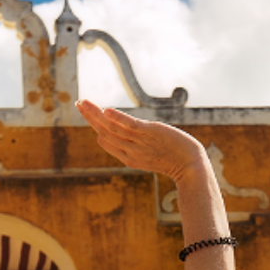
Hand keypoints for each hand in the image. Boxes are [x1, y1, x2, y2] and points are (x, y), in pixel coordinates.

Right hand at [78, 98, 209, 181]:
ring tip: (84, 102)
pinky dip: (118, 118)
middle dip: (90, 117)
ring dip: (96, 114)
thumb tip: (129, 140)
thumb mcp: (150, 155)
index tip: (87, 111)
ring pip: (113, 127)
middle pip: (105, 132)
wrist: (191, 166)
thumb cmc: (174, 159)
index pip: (105, 140)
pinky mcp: (151, 133)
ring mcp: (140, 142)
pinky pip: (131, 126)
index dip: (95, 125)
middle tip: (78, 103)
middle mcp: (130, 150)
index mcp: (128, 157)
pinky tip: (106, 110)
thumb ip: (136, 147)